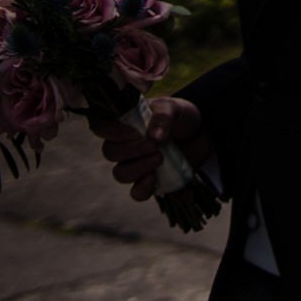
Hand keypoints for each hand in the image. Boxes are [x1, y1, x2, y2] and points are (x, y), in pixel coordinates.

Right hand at [90, 97, 208, 201]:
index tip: (134, 132)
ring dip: (137, 168)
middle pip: (110, 153)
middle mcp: (124, 145)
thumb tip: (154, 137)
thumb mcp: (173, 108)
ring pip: (120, 173)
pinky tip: (154, 178)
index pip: (100, 128)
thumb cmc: (180, 116)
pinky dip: (142, 189)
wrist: (200, 134)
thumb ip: (163, 117)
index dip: (111, 132)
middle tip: (154, 146)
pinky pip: (136, 192)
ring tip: (159, 157)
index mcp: (122, 122)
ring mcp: (136, 164)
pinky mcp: (150, 181)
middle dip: (131, 151)